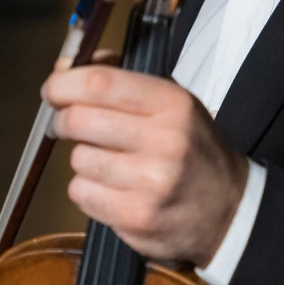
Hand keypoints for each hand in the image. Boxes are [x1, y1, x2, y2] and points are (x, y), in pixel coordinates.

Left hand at [42, 63, 247, 266]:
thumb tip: (67, 66)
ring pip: (78, 160)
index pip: (100, 83)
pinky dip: (89, 191)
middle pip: (79, 120)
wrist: (230, 212)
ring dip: (84, 160)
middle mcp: (164, 141)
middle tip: (71, 125)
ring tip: (112, 165)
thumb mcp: (174, 104)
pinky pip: (81, 194)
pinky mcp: (135, 217)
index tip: (53, 90)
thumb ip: (124, 79)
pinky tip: (115, 190)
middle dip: (64, 122)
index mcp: (173, 104)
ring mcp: (149, 183)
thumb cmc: (194, 151)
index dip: (63, 84)